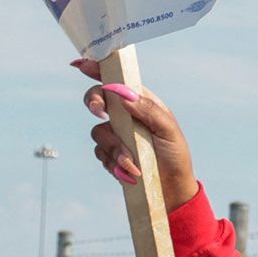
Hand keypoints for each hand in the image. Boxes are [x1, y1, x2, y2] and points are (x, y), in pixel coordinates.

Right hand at [78, 67, 197, 200]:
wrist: (171, 190)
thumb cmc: (174, 155)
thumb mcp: (167, 129)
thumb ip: (147, 110)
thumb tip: (123, 93)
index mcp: (140, 102)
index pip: (116, 81)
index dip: (97, 70)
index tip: (83, 66)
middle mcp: (124, 116)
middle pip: (96, 100)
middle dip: (94, 103)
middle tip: (100, 113)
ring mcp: (116, 136)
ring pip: (98, 133)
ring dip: (115, 149)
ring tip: (134, 163)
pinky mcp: (111, 156)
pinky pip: (101, 154)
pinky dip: (115, 164)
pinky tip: (131, 172)